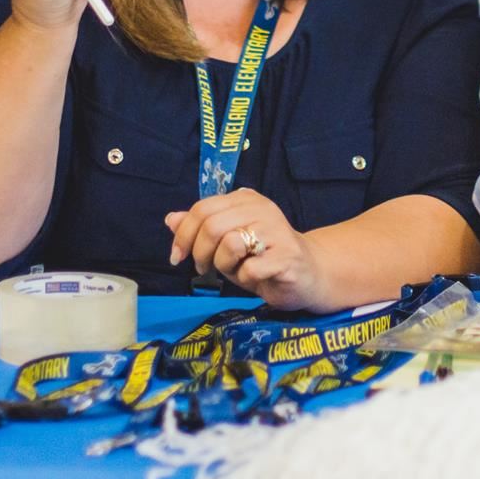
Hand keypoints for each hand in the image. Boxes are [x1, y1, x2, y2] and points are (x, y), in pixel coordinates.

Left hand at [165, 189, 326, 310]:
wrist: (308, 274)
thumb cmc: (263, 258)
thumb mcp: (226, 242)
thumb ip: (200, 229)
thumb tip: (170, 219)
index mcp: (246, 200)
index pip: (202, 209)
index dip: (183, 235)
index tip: (178, 256)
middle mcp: (262, 209)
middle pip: (212, 225)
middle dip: (200, 252)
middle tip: (204, 268)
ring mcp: (277, 231)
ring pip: (229, 244)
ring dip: (223, 265)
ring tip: (235, 270)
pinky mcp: (287, 256)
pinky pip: (249, 269)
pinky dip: (245, 279)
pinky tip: (256, 277)